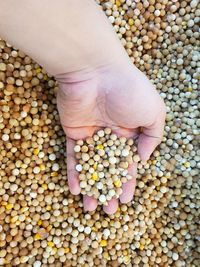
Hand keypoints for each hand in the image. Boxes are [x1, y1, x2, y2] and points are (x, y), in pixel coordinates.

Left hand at [56, 61, 165, 213]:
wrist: (97, 73)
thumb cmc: (129, 91)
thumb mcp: (154, 113)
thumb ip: (153, 137)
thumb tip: (142, 158)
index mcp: (130, 132)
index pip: (128, 163)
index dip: (127, 182)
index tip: (126, 199)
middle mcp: (110, 135)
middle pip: (108, 169)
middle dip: (109, 190)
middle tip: (108, 211)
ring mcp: (91, 135)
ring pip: (90, 166)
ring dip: (90, 187)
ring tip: (90, 208)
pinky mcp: (73, 132)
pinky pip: (72, 156)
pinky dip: (74, 173)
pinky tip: (75, 190)